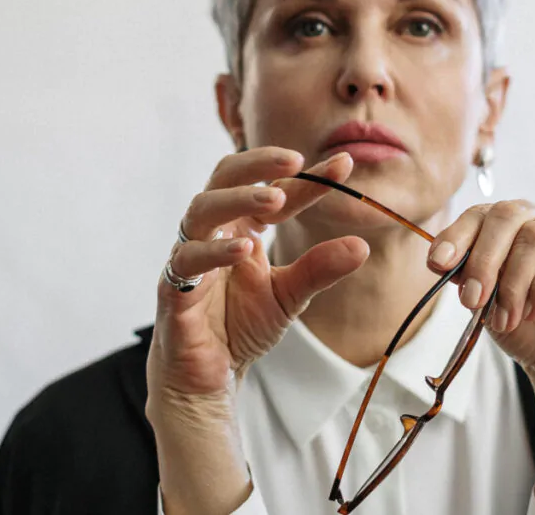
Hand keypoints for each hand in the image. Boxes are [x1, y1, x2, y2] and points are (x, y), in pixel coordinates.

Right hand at [148, 147, 369, 401]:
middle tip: (295, 160)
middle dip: (258, 163)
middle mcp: (214, 231)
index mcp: (242, 226)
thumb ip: (319, 270)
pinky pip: (187, 260)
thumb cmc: (241, 326)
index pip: (274, 188)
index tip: (344, 165)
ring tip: (276, 198)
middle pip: (225, 177)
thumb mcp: (289, 295)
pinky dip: (214, 252)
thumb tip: (362, 245)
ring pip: (202, 209)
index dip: (307, 177)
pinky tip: (245, 250)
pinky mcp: (173, 288)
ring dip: (239, 199)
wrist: (208, 374)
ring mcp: (190, 255)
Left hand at [428, 201, 534, 512]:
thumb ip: (466, 275)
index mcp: (513, 225)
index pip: (481, 212)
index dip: (456, 235)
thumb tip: (443, 261)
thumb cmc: (523, 325)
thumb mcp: (483, 299)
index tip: (438, 264)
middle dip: (483, 260)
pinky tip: (534, 311)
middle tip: (472, 300)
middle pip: (508, 214)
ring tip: (505, 318)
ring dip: (512, 284)